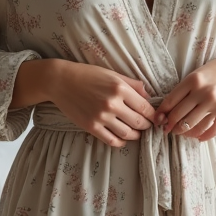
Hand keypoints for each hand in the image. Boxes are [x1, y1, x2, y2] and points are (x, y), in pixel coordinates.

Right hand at [13, 59, 155, 147]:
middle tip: (146, 125)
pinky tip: (122, 138)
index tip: (154, 117)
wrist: (61, 81)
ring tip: (136, 132)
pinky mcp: (91, 127)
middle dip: (146, 126)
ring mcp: (101, 117)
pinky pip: (112, 140)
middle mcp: (112, 104)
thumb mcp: (112, 74)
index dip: (153, 115)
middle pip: (139, 122)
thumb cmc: (87, 75)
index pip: (145, 108)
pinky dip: (121, 142)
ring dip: (136, 135)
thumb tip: (148, 96)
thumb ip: (132, 85)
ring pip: (127, 134)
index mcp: (120, 89)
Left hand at [154, 45, 215, 141]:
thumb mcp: (196, 74)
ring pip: (193, 125)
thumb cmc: (214, 71)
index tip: (158, 119)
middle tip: (167, 128)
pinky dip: (201, 136)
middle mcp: (204, 92)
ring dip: (183, 132)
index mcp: (193, 80)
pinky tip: (197, 136)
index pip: (171, 101)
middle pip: (179, 115)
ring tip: (180, 132)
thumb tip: (166, 111)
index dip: (161, 113)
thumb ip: (183, 90)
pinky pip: (211, 131)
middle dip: (170, 125)